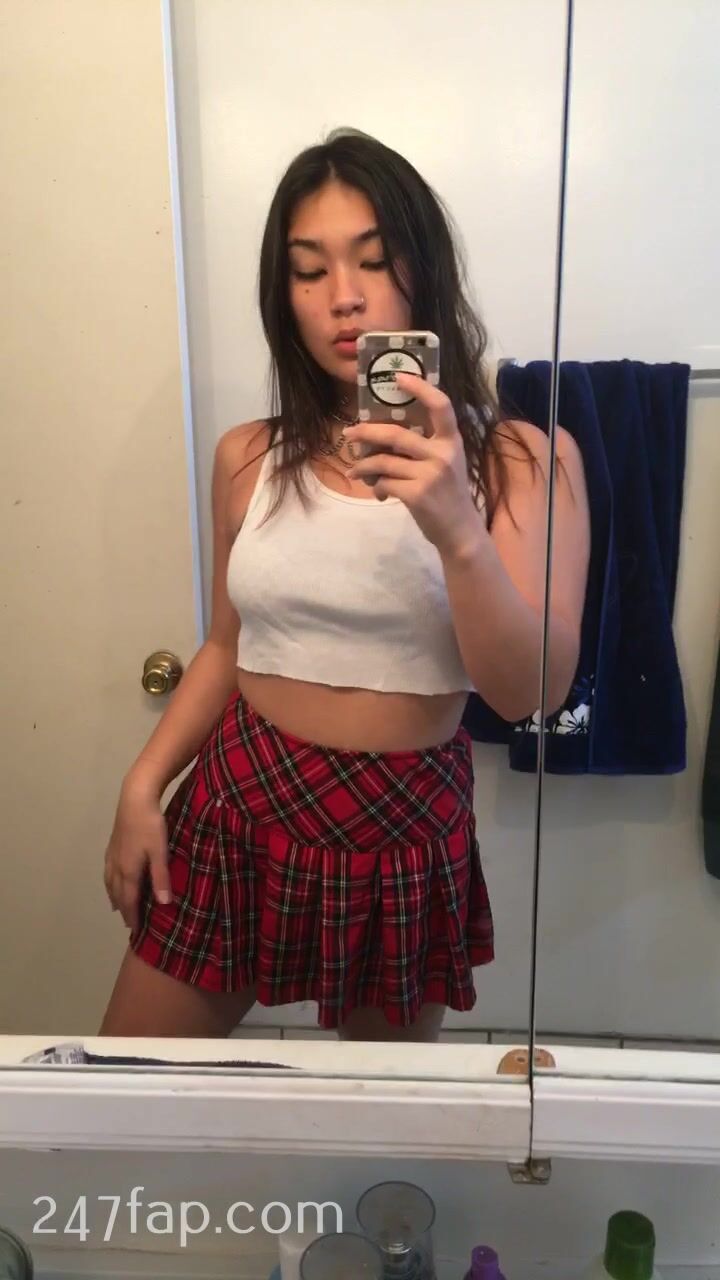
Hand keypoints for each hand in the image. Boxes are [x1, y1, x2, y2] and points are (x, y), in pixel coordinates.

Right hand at [103, 781, 171, 934]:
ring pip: (110, 882)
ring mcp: (112, 855)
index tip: (136, 930)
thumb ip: (161, 878)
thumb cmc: (150, 825)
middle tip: (129, 924)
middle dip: (124, 909)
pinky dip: (110, 882)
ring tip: (118, 907)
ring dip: (115, 897)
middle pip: (118, 893)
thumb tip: (163, 904)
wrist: (134, 798)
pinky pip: (108, 871)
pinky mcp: (112, 844)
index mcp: (128, 870)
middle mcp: (116, 866)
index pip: (129, 900)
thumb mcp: (160, 852)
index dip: (132, 916)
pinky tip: (113, 879)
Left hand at [343, 371, 484, 558]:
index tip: (398, 376)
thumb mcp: (445, 463)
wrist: (460, 530)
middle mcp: (442, 453)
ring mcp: (430, 474)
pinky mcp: (417, 495)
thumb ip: (424, 447)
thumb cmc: (448, 494)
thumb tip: (381, 437)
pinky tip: (380, 493)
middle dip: (366, 432)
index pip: (440, 405)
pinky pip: (384, 483)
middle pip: (395, 434)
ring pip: (383, 461)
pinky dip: (377, 487)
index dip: (420, 387)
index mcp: (451, 440)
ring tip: (355, 471)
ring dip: (364, 466)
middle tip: (349, 433)